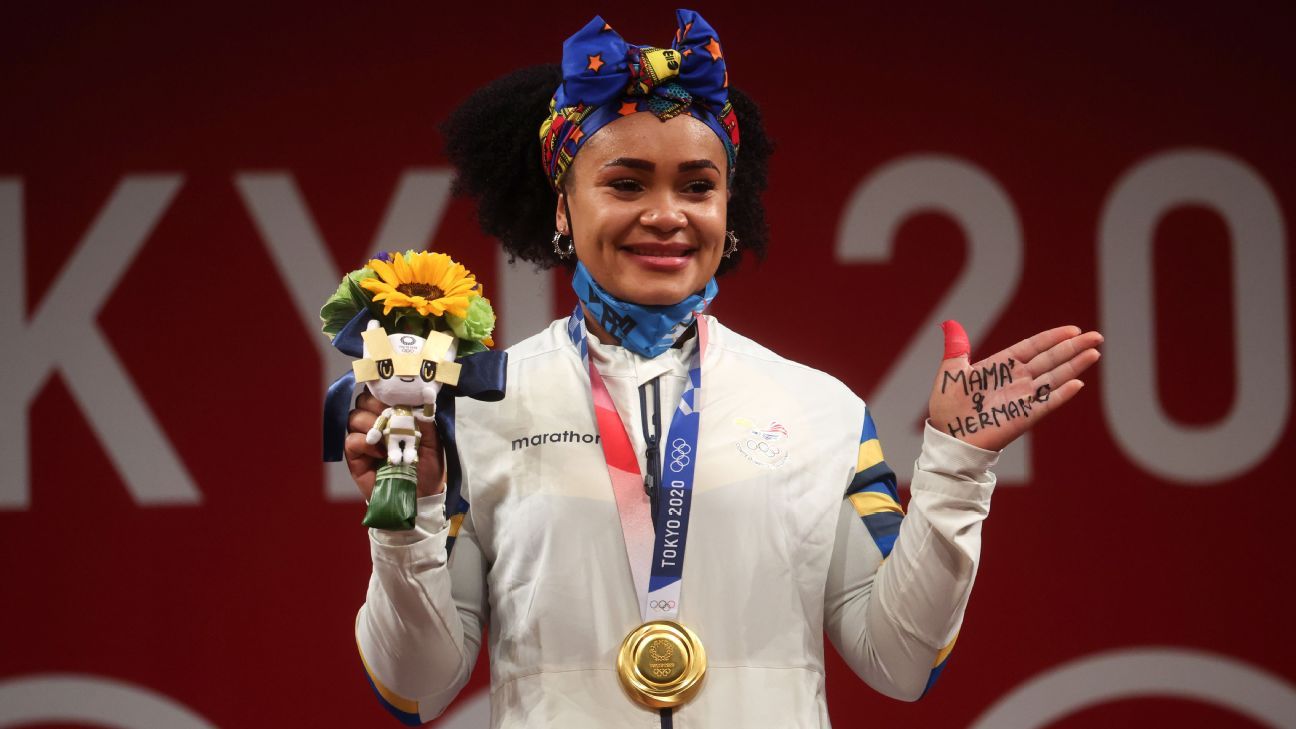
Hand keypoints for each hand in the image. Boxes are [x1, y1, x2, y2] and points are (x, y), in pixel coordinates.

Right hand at [345, 391, 445, 499]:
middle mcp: (375, 425)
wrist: (422, 496)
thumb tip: (421, 399)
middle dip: (375, 404)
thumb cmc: (427, 467)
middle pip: (362, 401)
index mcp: (393, 416)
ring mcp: (364, 441)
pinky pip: (351, 441)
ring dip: (370, 422)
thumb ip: (425, 420)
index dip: (383, 391)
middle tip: (390, 414)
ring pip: (354, 417)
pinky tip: (380, 452)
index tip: (394, 394)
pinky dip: (364, 442)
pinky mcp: (356, 457)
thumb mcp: (433, 441)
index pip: (379, 394)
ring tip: (387, 436)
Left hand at [928, 320, 1102, 451]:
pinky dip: (1061, 394)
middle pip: (1050, 359)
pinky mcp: (1023, 416)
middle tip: (1096, 336)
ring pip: (1054, 377)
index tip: (1073, 329)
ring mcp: (1022, 397)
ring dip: (1074, 365)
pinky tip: (1077, 384)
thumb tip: (951, 324)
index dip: (1053, 338)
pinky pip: (1046, 403)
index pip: (1033, 347)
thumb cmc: (947, 407)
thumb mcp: (951, 372)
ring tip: (1095, 352)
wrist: (947, 438)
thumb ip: (957, 348)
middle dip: (1073, 347)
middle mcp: (1016, 379)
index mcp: (1001, 366)